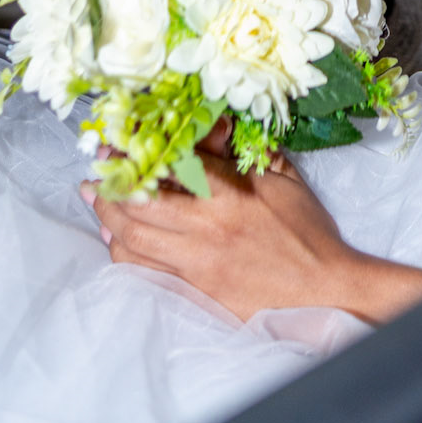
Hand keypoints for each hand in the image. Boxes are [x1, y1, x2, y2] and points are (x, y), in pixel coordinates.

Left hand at [83, 126, 421, 323]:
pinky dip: (127, 253)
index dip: (143, 150)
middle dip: (110, 186)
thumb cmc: (307, 233)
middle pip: (138, 207)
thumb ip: (244, 155)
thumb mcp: (282, 179)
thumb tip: (215, 130)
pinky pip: (147, 272)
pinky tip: (120, 240)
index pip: (172, 166)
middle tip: (96, 171)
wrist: (325, 290)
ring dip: (109, 219)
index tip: (122, 140)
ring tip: (98, 200)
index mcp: (228, 197)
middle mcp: (204, 231)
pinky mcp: (196, 292)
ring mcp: (196, 266)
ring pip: (134, 242)